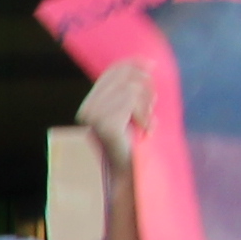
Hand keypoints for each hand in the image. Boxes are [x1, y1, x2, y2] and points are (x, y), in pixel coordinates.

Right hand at [78, 58, 152, 173]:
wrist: (124, 176)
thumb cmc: (131, 148)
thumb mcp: (129, 116)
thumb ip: (130, 95)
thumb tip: (147, 66)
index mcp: (89, 105)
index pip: (110, 73)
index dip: (132, 64)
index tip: (151, 64)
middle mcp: (87, 109)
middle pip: (124, 77)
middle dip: (145, 87)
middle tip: (152, 105)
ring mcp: (95, 116)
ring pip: (132, 89)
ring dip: (147, 104)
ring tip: (147, 121)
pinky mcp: (106, 123)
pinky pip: (133, 102)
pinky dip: (145, 115)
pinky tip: (147, 129)